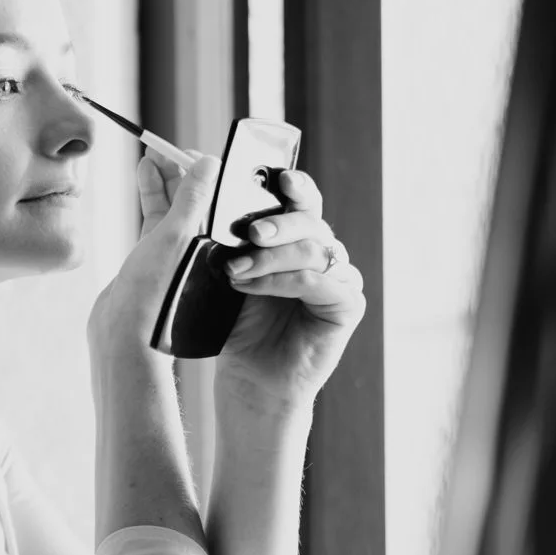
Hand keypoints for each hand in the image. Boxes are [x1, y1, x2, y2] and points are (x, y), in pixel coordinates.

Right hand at [87, 149, 221, 359]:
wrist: (122, 338)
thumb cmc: (156, 295)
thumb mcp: (179, 238)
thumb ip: (193, 200)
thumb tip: (208, 164)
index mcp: (219, 245)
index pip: (218, 198)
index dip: (205, 170)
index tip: (192, 149)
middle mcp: (202, 248)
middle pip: (197, 199)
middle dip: (184, 170)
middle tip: (169, 146)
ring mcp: (176, 254)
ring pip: (175, 206)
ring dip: (165, 178)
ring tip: (154, 152)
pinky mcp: (152, 260)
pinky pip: (156, 218)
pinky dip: (152, 194)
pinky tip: (144, 173)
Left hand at [217, 168, 366, 408]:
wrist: (249, 376)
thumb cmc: (238, 321)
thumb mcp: (229, 270)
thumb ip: (230, 236)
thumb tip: (207, 186)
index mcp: (297, 238)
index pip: (304, 201)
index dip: (297, 186)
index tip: (281, 178)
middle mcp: (323, 253)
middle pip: (311, 221)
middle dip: (278, 223)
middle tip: (249, 232)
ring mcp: (339, 278)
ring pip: (313, 250)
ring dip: (271, 257)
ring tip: (235, 270)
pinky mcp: (347, 305)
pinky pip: (318, 282)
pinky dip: (282, 282)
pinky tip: (251, 287)